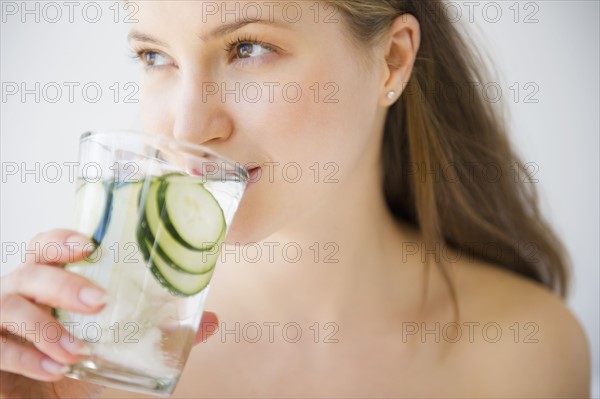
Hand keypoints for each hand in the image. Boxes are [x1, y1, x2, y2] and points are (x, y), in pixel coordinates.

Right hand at [0, 229, 218, 398]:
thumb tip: (212, 322)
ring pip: (10, 305)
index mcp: (49, 278)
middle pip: (31, 271)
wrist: (41, 397)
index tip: (89, 245)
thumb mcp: (121, 343)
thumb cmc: (77, 358)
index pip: (46, 245)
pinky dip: (26, 358)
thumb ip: (161, 331)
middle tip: (98, 303)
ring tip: (77, 349)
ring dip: (45, 327)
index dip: (62, 239)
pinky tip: (54, 370)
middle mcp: (20, 291)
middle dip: (63, 283)